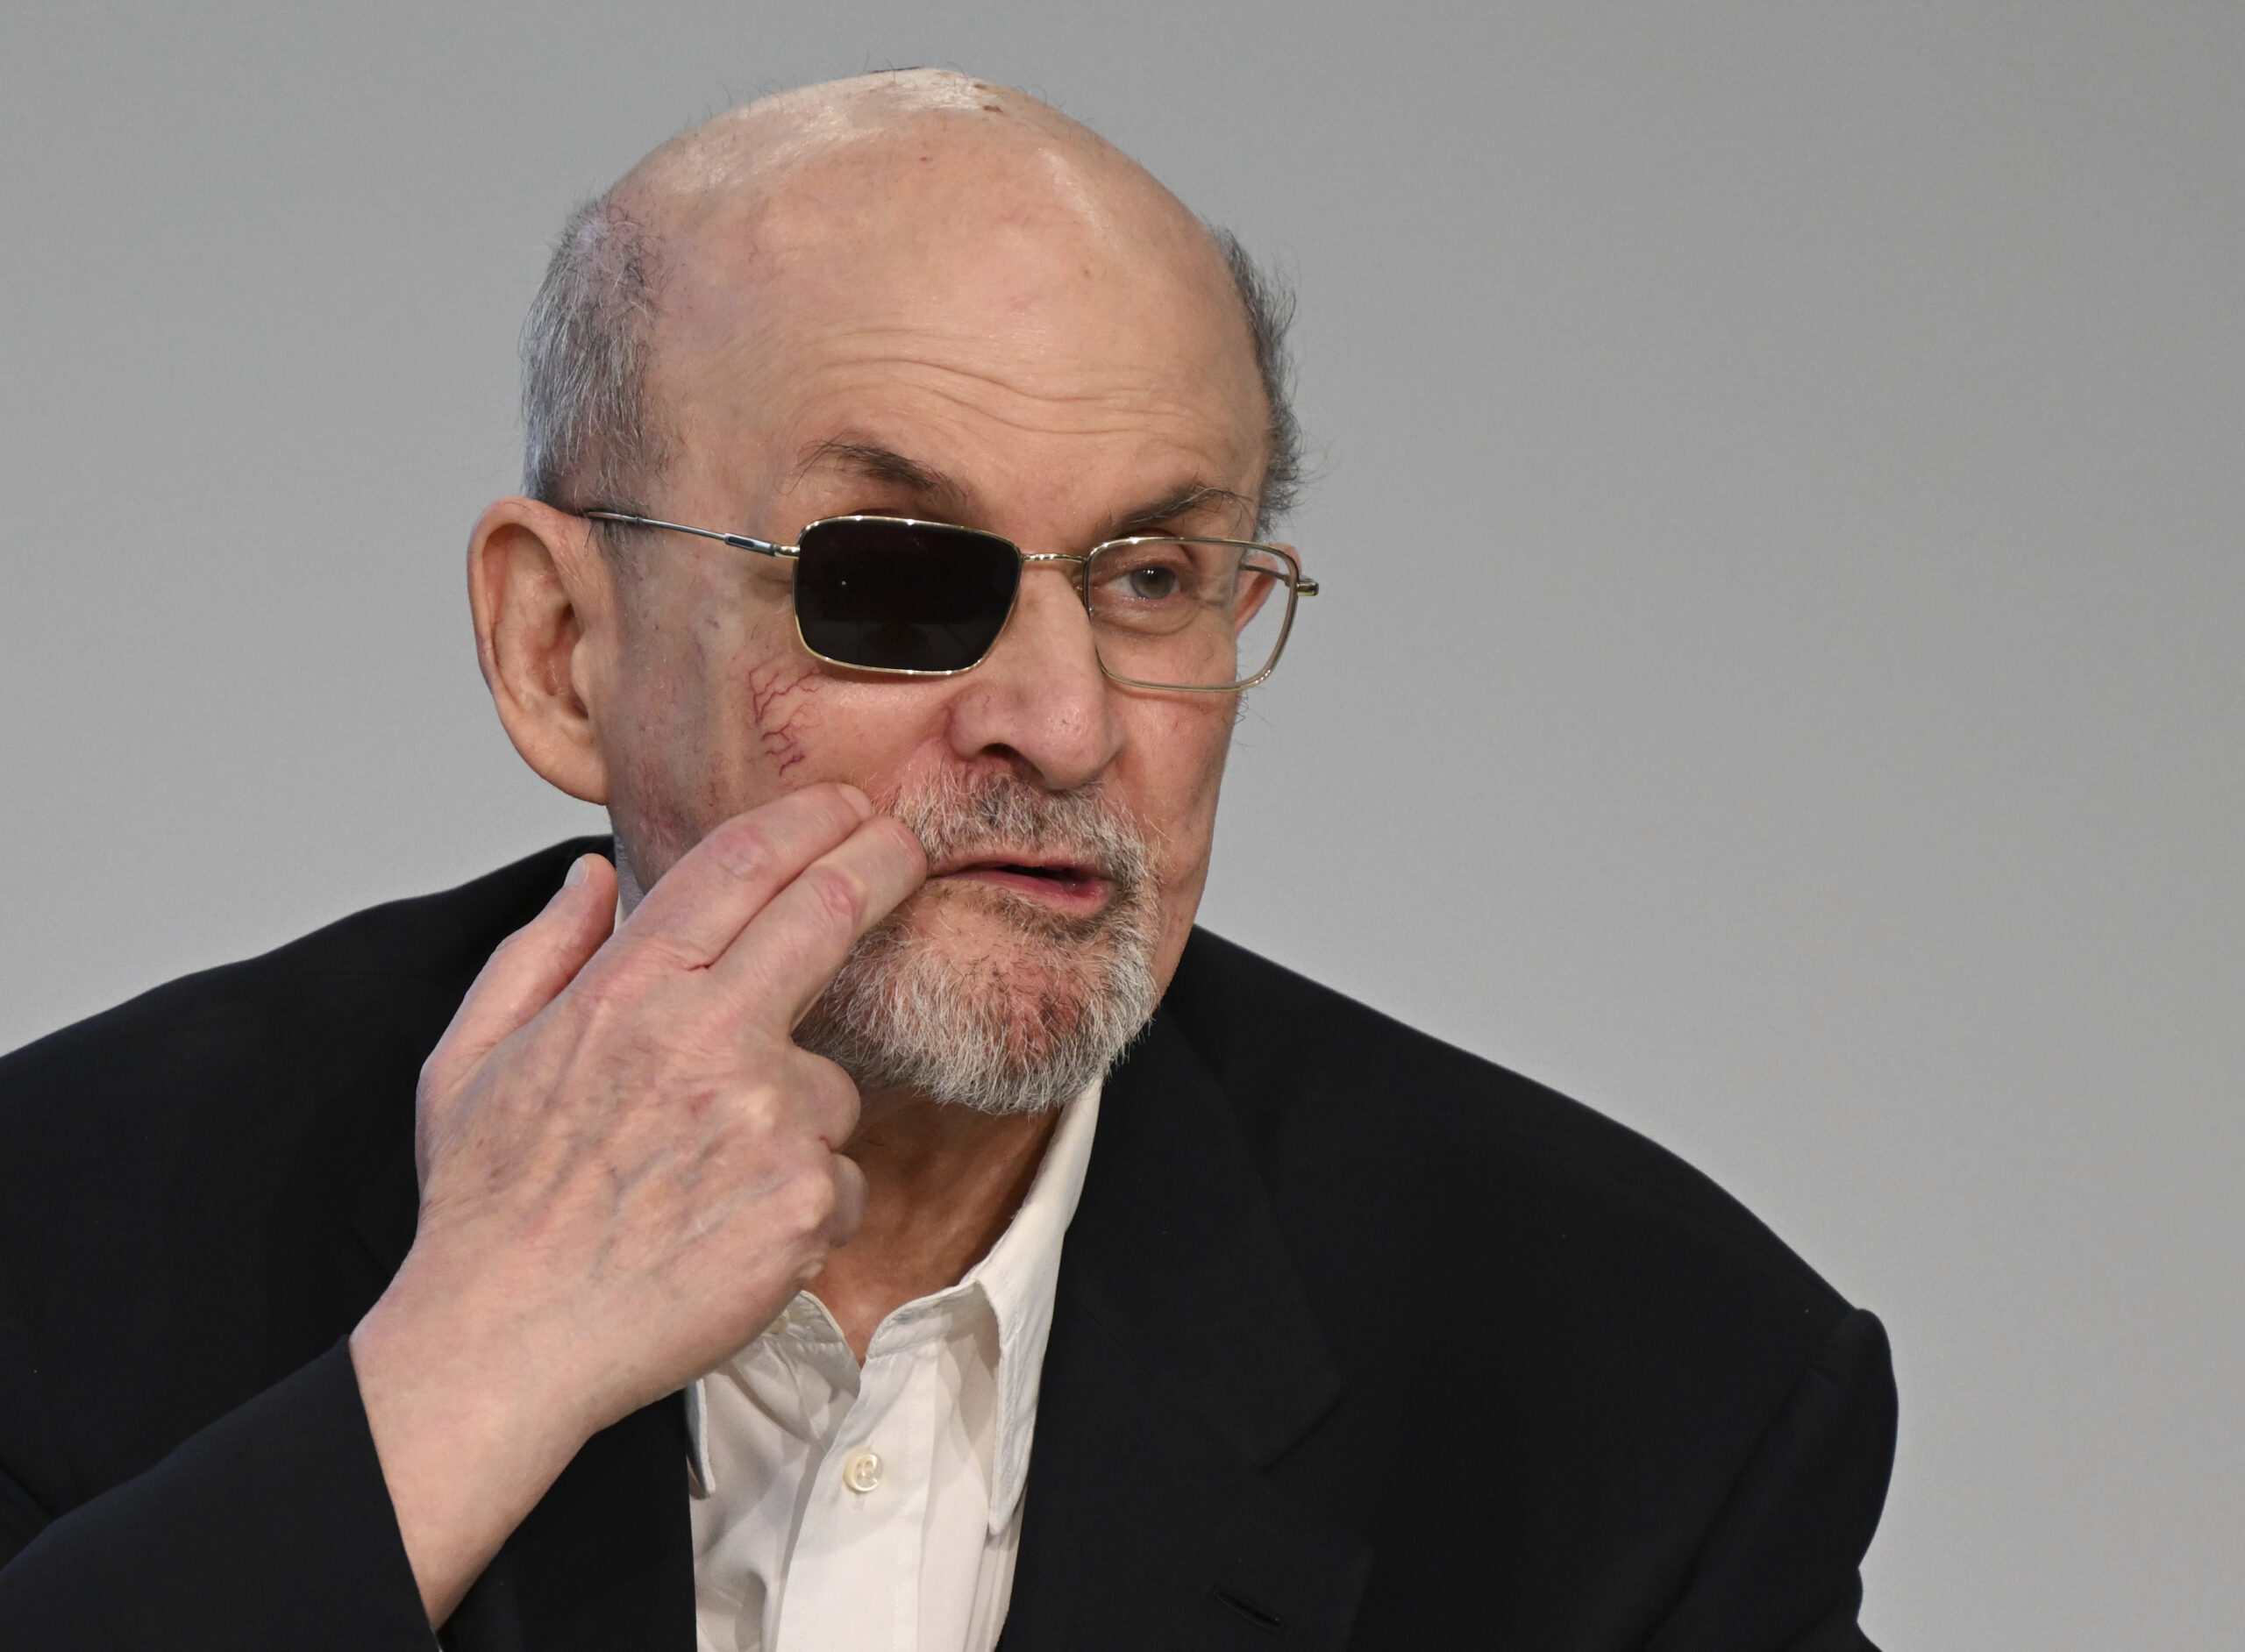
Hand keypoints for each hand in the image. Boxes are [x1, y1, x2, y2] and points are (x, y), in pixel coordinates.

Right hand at [348, 783, 924, 1623]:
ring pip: (831, 1085)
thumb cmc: (487, 1212)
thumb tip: (587, 874)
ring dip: (795, 1122)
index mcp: (626, 993)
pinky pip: (840, 1178)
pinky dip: (802, 1205)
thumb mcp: (468, 1059)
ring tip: (704, 1187)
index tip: (846, 805)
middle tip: (908, 846)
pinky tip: (729, 1238)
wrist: (505, 1347)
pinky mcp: (805, 1198)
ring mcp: (765, 1117)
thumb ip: (536, 953)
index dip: (808, 820)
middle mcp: (705, 1038)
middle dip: (882, 861)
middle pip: (829, 911)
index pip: (739, 864)